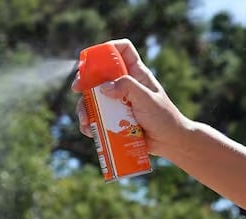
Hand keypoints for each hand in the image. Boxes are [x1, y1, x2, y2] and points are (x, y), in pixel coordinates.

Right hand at [72, 38, 191, 158]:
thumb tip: (103, 87)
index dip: (108, 49)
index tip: (93, 60)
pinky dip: (89, 124)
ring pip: (94, 98)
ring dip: (84, 107)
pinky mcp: (114, 119)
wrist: (169, 142)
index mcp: (136, 73)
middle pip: (100, 74)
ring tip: (85, 120)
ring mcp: (118, 102)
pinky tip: (89, 130)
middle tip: (76, 88)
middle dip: (85, 80)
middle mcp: (125, 85)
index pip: (122, 50)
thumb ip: (128, 88)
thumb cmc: (164, 118)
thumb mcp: (147, 99)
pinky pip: (96, 118)